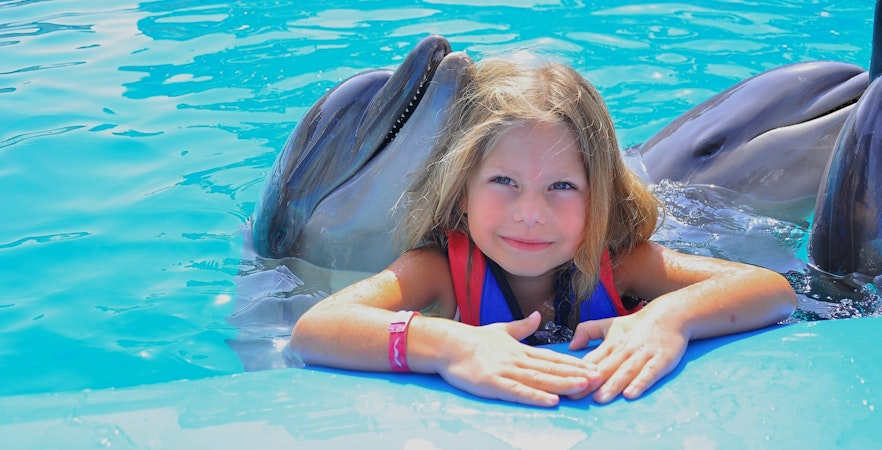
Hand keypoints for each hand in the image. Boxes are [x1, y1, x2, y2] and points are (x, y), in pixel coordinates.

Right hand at [436, 311, 597, 406]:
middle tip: (598, 378)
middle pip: (552, 368)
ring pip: (540, 379)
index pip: (552, 357)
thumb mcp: (500, 329)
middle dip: (576, 374)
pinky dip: (536, 396)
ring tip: (583, 387)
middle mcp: (517, 359)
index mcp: (520, 349)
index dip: (574, 363)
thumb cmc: (472, 339)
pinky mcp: (493, 384)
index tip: (593, 367)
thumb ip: (521, 326)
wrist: (447, 344)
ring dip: (563, 383)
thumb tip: (537, 316)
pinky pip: (518, 391)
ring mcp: (506, 371)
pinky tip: (551, 400)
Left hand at [567, 312, 687, 402]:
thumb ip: (587, 331)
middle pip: (605, 368)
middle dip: (590, 383)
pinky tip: (630, 394)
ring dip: (612, 385)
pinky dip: (640, 383)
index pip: (592, 359)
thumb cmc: (636, 324)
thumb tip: (571, 346)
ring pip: (625, 371)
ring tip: (600, 398)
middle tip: (576, 396)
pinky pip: (650, 373)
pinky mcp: (662, 360)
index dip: (578, 372)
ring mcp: (643, 354)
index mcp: (611, 342)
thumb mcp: (609, 324)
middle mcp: (625, 349)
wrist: (670, 315)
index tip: (565, 383)